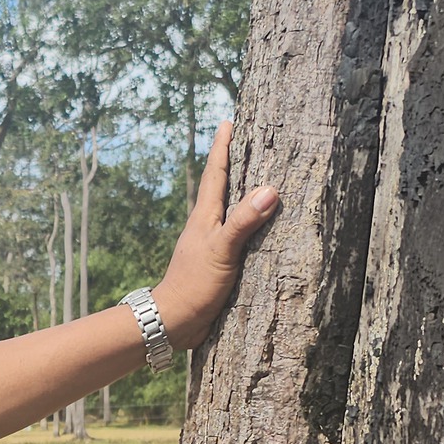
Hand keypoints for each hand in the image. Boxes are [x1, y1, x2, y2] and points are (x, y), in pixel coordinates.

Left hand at [150, 121, 278, 347]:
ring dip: (241, 192)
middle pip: (221, 186)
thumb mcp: (221, 251)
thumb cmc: (194, 285)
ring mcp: (211, 243)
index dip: (222, 148)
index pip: (216, 173)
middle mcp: (207, 225)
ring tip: (257, 176)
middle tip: (244, 138)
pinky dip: (248, 223)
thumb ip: (243, 222)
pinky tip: (258, 226)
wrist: (174, 321)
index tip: (227, 122)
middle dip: (233, 162)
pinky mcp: (217, 262)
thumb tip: (269, 190)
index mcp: (205, 216)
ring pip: (228, 209)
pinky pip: (236, 233)